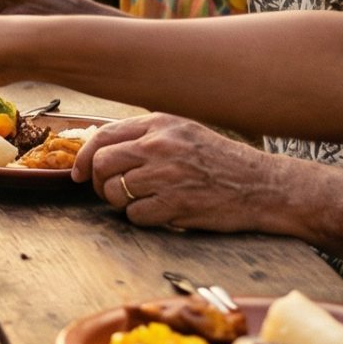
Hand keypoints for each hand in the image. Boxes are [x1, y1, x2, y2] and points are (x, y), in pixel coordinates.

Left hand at [72, 112, 304, 232]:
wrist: (263, 186)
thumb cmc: (222, 161)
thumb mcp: (184, 133)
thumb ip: (146, 136)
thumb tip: (102, 147)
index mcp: (159, 125)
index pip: (103, 137)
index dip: (84, 157)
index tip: (79, 173)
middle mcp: (159, 146)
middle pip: (101, 164)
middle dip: (98, 183)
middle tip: (110, 192)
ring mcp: (166, 175)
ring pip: (113, 192)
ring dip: (119, 202)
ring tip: (141, 201)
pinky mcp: (174, 204)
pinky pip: (135, 215)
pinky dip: (142, 218)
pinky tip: (160, 212)